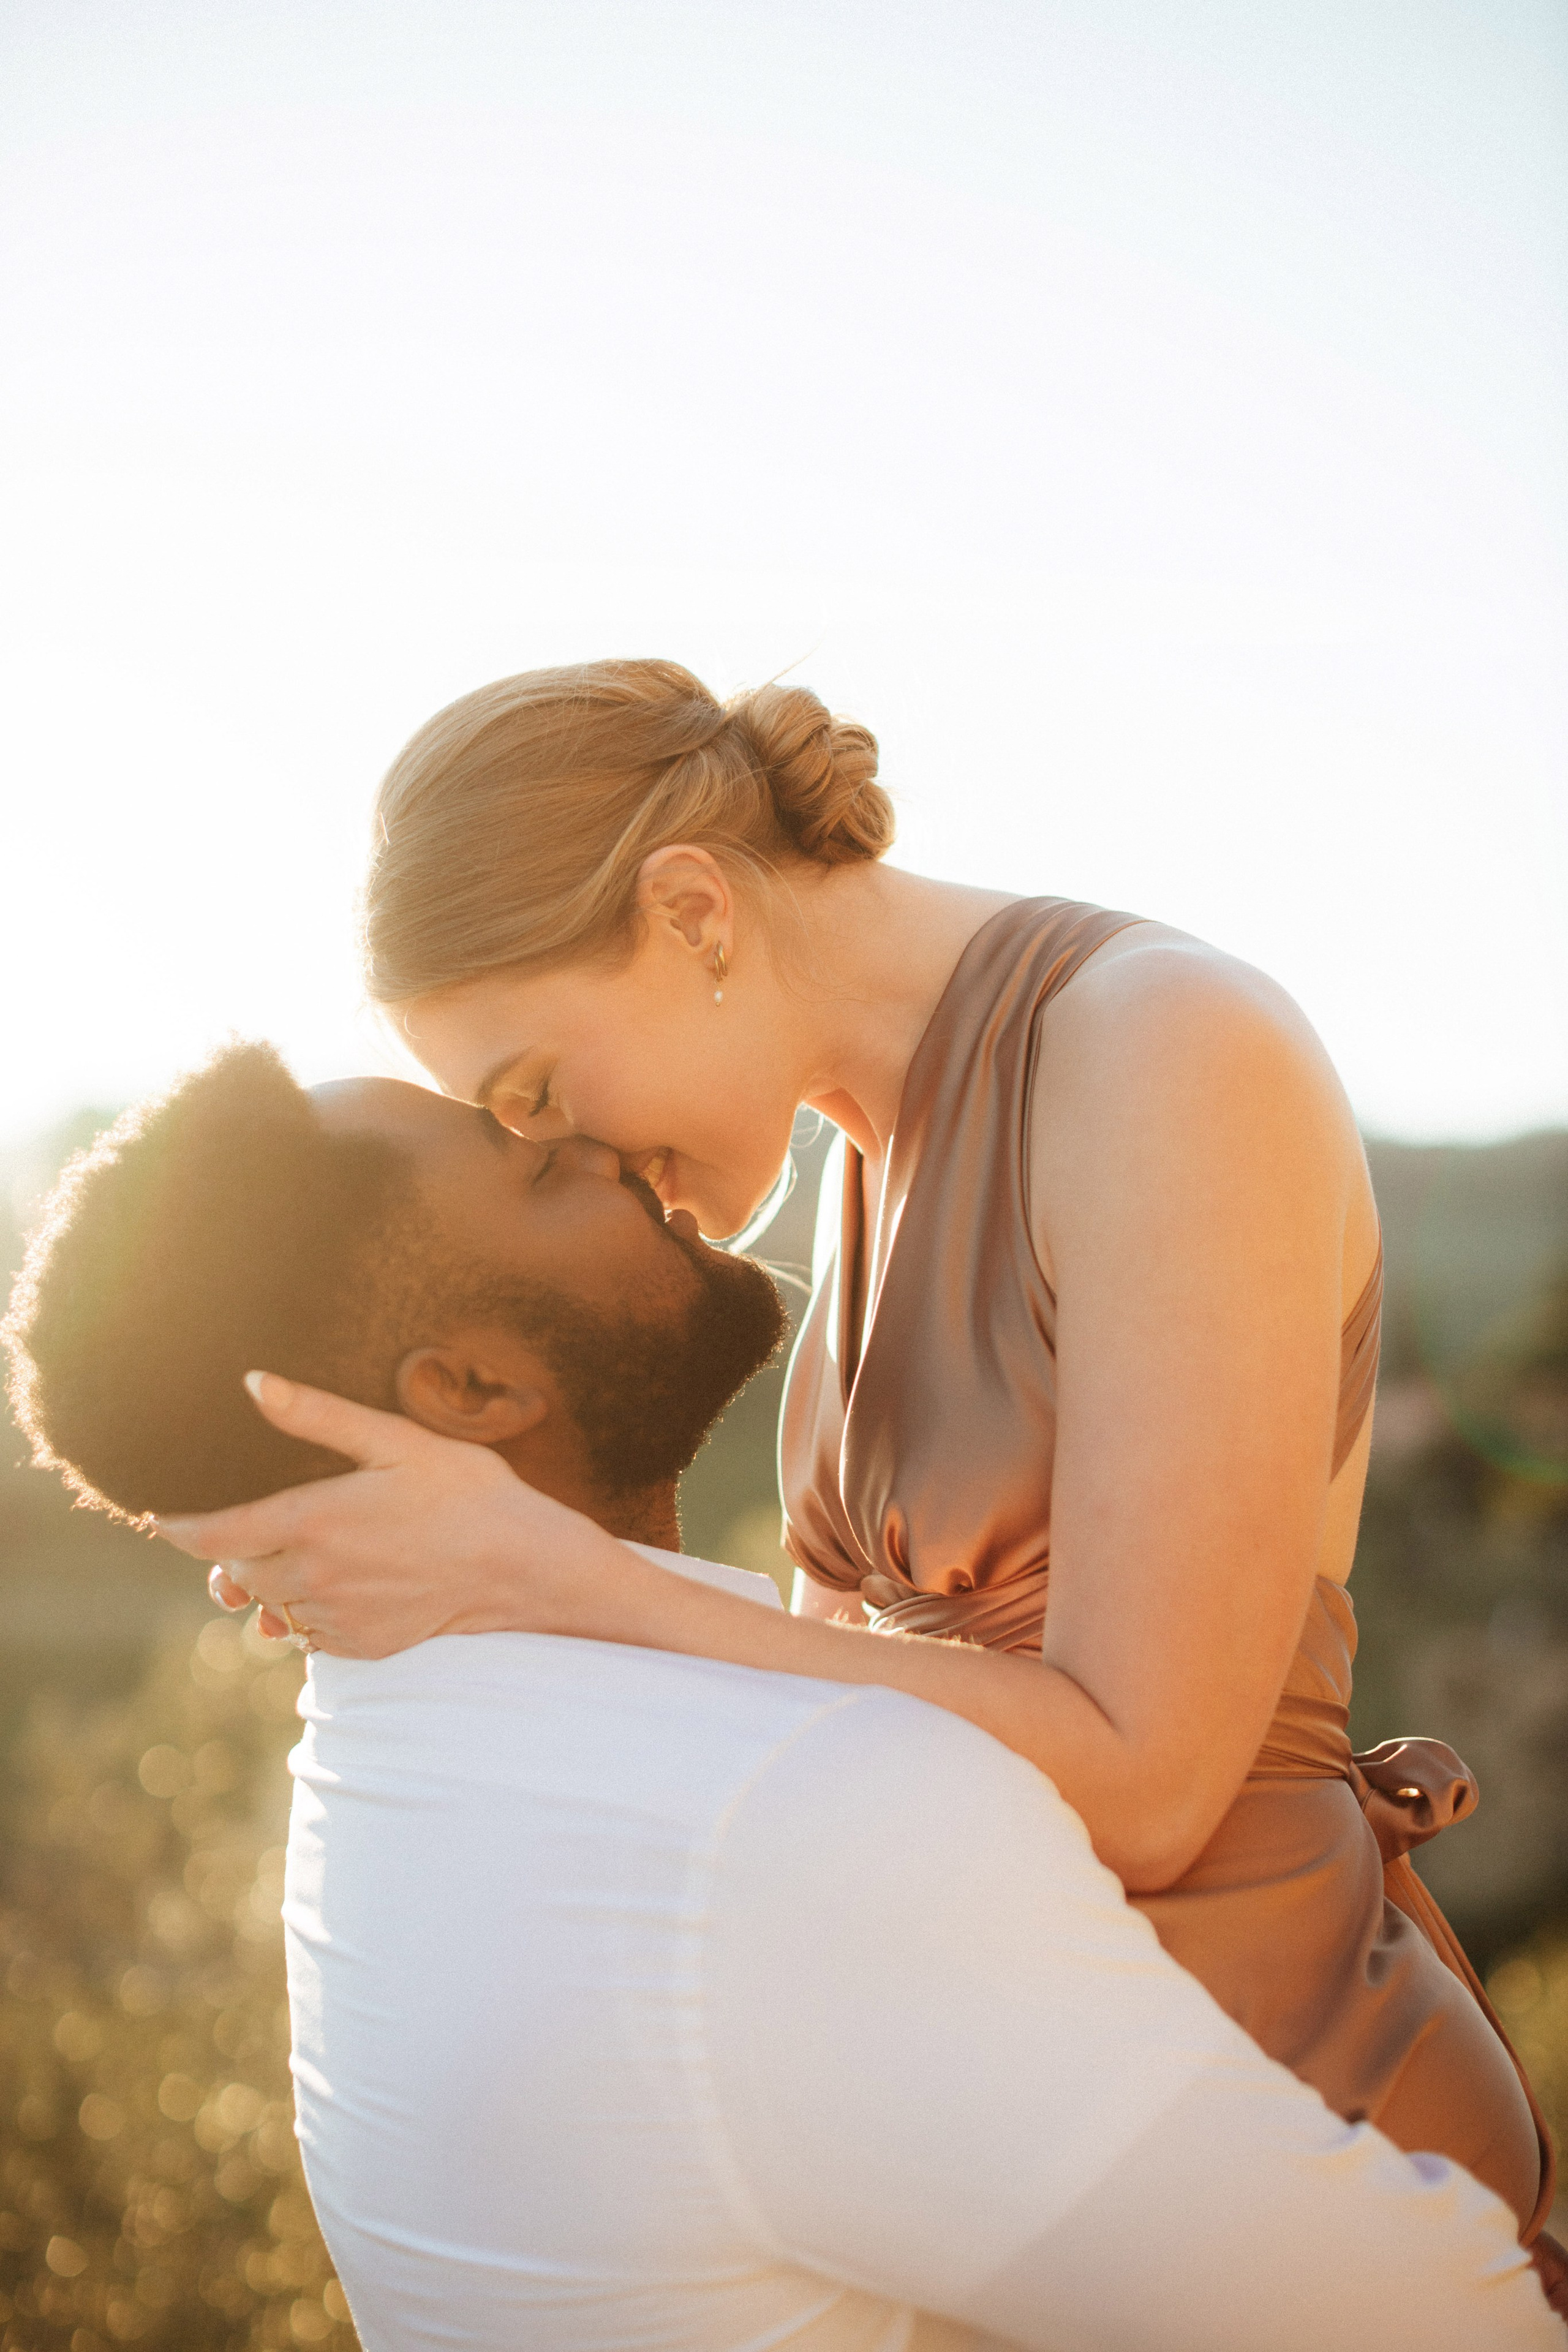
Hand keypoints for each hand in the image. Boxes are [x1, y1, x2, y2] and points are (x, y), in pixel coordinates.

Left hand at [157, 1371, 643, 1658]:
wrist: (522, 1565)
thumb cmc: (465, 1490)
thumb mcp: (395, 1440)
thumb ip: (318, 1416)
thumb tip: (255, 1382)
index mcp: (313, 1521)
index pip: (213, 1536)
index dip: (175, 1529)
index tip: (155, 1518)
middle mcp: (313, 1576)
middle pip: (236, 1572)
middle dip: (229, 1553)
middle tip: (240, 1528)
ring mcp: (335, 1617)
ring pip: (269, 1606)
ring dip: (267, 1583)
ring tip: (292, 1553)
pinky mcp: (359, 1644)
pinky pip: (306, 1633)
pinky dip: (304, 1612)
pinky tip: (333, 1584)